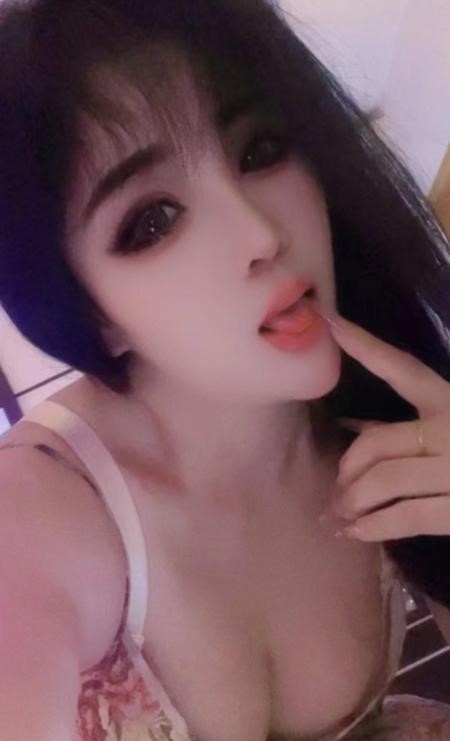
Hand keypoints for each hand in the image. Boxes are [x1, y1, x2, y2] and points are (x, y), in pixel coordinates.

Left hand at [320, 311, 449, 541]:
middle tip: (335, 490)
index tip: (331, 322)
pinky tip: (356, 533)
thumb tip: (354, 426)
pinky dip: (373, 527)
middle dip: (348, 469)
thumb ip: (411, 427)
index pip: (402, 369)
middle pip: (378, 442)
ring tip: (338, 515)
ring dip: (352, 501)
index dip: (365, 345)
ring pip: (384, 479)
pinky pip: (406, 516)